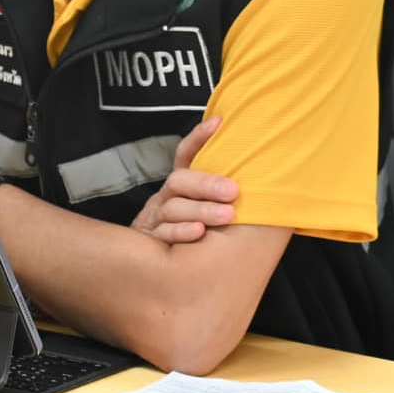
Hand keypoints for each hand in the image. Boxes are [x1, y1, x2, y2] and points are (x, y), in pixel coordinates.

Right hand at [131, 117, 238, 244]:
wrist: (152, 269)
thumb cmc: (190, 234)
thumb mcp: (203, 208)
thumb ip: (219, 189)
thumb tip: (243, 155)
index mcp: (180, 186)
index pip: (185, 155)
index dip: (199, 138)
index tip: (218, 123)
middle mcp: (166, 198)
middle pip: (180, 181)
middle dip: (207, 184)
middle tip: (233, 190)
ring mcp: (155, 219)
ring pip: (173, 208)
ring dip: (201, 210)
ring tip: (227, 215)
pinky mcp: (150, 241)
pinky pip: (163, 234)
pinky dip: (181, 232)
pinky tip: (199, 233)